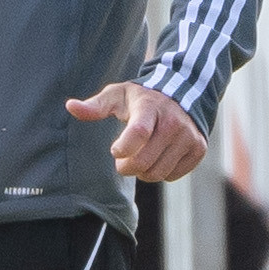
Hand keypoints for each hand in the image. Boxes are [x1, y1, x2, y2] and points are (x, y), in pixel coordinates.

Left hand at [68, 81, 207, 181]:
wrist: (183, 94)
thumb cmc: (141, 99)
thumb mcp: (117, 96)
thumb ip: (95, 106)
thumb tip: (70, 107)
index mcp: (150, 107)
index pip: (138, 133)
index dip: (123, 148)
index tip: (115, 151)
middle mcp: (173, 122)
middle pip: (144, 161)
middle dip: (126, 166)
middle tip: (122, 160)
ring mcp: (188, 136)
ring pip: (158, 173)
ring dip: (143, 172)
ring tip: (140, 157)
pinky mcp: (198, 149)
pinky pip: (173, 175)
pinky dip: (161, 172)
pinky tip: (158, 157)